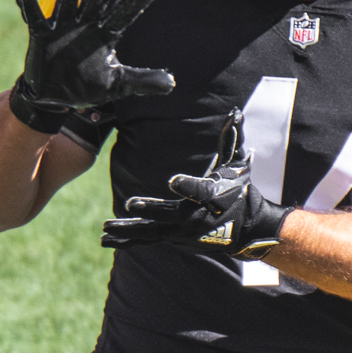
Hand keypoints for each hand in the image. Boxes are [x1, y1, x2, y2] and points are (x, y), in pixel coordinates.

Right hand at [8, 0, 174, 130]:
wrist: (55, 97)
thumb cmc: (88, 86)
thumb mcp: (117, 86)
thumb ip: (142, 81)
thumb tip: (172, 83)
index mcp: (104, 35)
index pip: (121, 16)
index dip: (134, 4)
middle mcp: (84, 25)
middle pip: (96, 0)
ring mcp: (62, 26)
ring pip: (69, 0)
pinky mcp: (41, 32)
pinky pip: (32, 13)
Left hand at [102, 110, 288, 258]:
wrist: (246, 228)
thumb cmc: (239, 192)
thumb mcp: (238, 165)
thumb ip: (231, 139)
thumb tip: (235, 112)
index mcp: (211, 197)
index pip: (199, 191)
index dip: (187, 186)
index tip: (173, 181)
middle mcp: (195, 217)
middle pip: (169, 215)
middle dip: (150, 210)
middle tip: (130, 204)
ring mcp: (182, 231)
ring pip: (153, 231)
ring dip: (128, 229)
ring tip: (105, 227)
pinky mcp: (173, 238)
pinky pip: (148, 239)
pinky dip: (127, 240)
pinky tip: (105, 239)